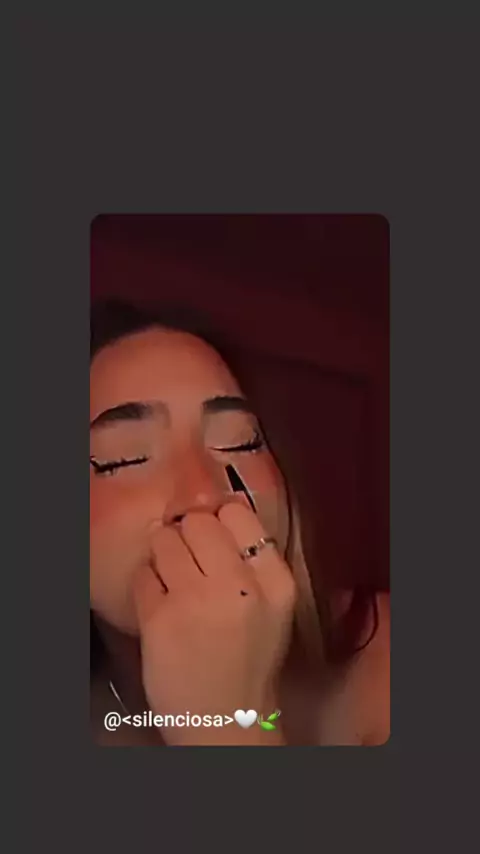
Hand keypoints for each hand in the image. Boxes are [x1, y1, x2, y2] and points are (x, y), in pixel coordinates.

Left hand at [131, 503, 294, 744]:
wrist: (228, 721)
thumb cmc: (250, 660)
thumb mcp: (274, 607)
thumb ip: (255, 561)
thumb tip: (216, 510)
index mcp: (276, 582)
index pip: (238, 513)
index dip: (218, 519)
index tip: (212, 537)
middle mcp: (239, 585)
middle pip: (198, 521)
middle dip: (187, 534)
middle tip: (188, 559)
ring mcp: (196, 600)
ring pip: (164, 539)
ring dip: (164, 555)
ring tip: (173, 580)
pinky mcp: (160, 619)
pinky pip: (143, 574)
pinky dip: (147, 583)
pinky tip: (161, 605)